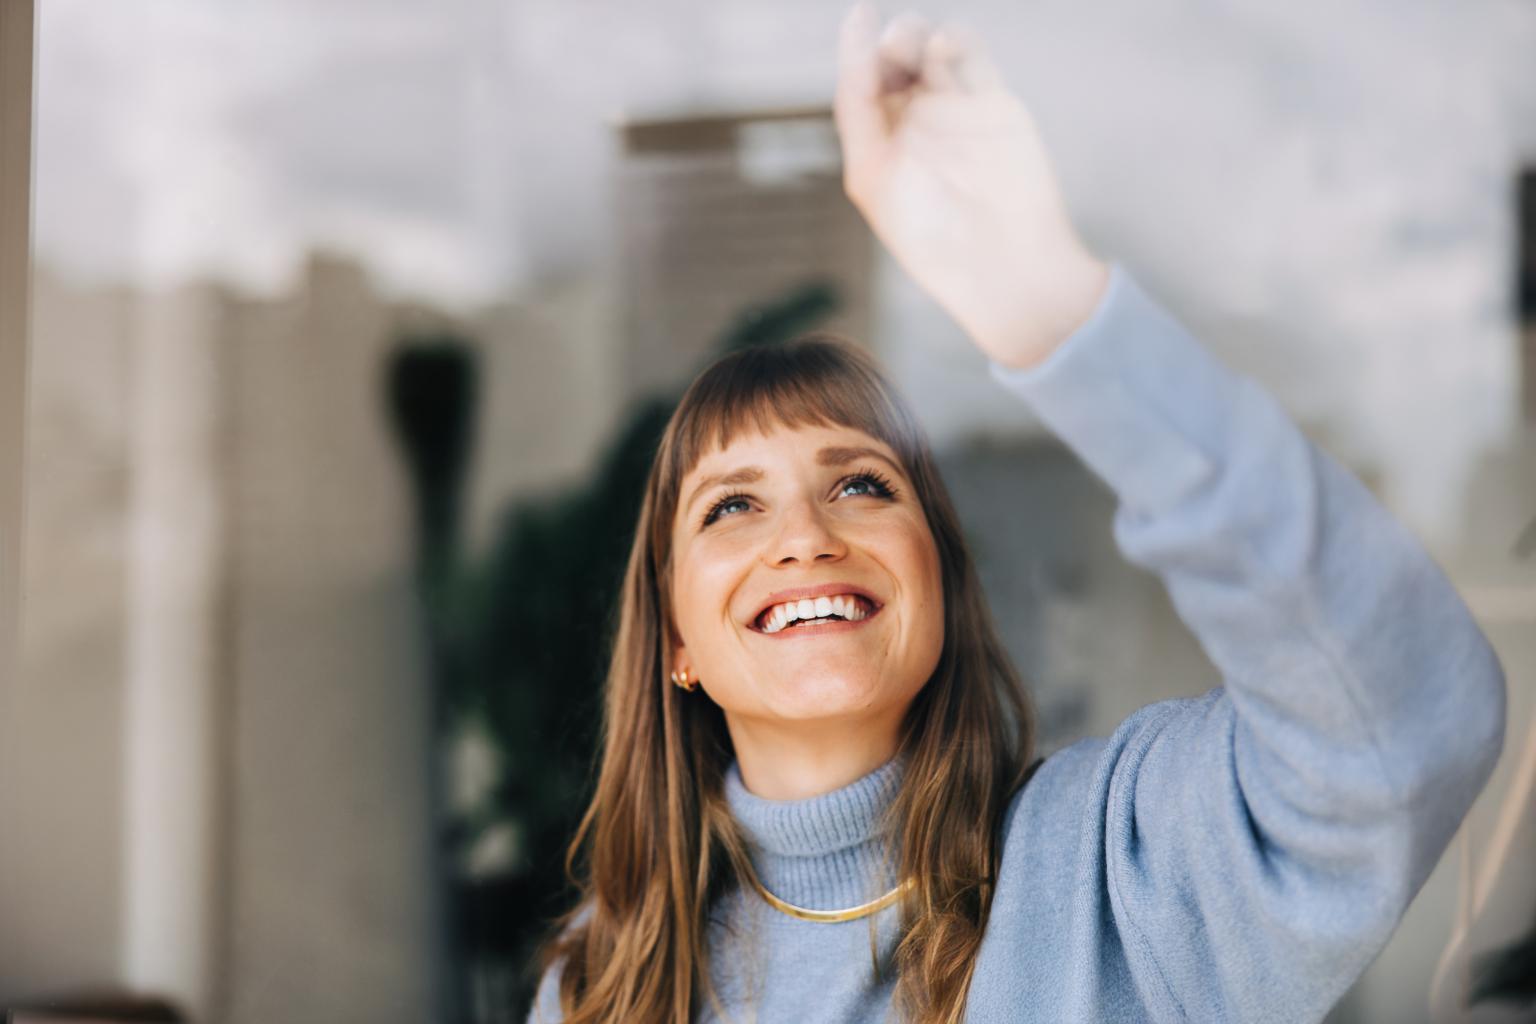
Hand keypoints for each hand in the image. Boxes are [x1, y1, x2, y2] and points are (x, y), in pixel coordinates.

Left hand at [834, 4, 1109, 369]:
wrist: (1002, 264)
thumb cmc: (931, 237)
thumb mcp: (872, 177)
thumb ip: (858, 113)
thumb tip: (858, 52)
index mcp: (881, 146)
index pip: (862, 87)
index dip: (857, 50)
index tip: (860, 14)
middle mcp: (916, 126)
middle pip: (896, 65)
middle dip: (892, 46)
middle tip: (897, 43)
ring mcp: (956, 114)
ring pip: (933, 56)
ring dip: (921, 38)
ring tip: (918, 40)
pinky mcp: (995, 107)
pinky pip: (974, 61)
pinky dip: (960, 42)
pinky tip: (948, 42)